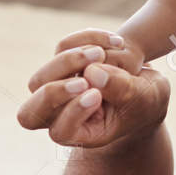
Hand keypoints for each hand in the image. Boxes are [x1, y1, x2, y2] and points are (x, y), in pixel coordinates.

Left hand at [17, 29, 168, 147]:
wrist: (145, 85)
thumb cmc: (144, 102)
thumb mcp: (144, 98)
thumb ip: (123, 90)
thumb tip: (92, 72)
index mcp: (82, 134)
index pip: (60, 131)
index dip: (72, 112)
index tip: (96, 96)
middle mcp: (62, 116)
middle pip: (30, 114)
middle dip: (53, 94)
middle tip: (82, 80)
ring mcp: (58, 89)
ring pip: (41, 77)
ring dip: (71, 61)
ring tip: (104, 53)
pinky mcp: (63, 64)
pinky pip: (62, 48)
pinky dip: (87, 41)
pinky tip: (115, 41)